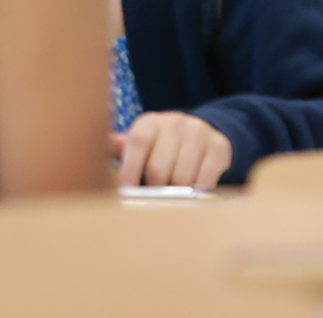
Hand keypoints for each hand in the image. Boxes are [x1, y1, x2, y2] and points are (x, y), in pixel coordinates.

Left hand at [109, 112, 232, 187]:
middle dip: (154, 190)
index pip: (138, 143)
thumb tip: (102, 144)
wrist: (198, 135)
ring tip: (171, 197)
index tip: (128, 192)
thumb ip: (120, 149)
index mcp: (149, 122)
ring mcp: (199, 132)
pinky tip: (191, 192)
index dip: (131, 170)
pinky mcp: (219, 146)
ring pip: (182, 178)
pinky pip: (205, 180)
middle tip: (153, 200)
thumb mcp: (139, 145)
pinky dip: (196, 193)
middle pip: (159, 167)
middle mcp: (175, 122)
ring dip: (175, 194)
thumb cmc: (159, 147)